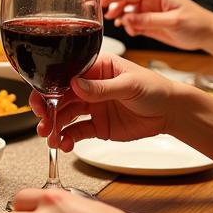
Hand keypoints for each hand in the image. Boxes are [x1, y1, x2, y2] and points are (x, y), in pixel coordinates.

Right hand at [28, 53, 180, 150]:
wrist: (171, 113)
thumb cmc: (155, 89)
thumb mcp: (130, 85)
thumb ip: (102, 87)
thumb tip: (76, 85)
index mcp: (95, 68)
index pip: (65, 74)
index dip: (49, 87)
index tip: (41, 101)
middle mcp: (89, 86)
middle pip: (60, 96)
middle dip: (47, 110)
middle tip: (42, 123)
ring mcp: (91, 106)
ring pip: (65, 115)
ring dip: (55, 127)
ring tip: (51, 139)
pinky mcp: (97, 125)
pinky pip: (77, 132)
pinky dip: (68, 138)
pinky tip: (64, 144)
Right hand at [100, 0, 212, 50]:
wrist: (209, 34)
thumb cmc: (196, 23)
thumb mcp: (172, 22)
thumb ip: (148, 20)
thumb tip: (126, 18)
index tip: (97, 0)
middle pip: (124, 0)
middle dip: (113, 8)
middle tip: (104, 18)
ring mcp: (149, 10)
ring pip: (127, 12)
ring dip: (122, 20)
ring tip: (124, 28)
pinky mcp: (150, 21)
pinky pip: (133, 22)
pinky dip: (130, 27)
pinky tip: (132, 32)